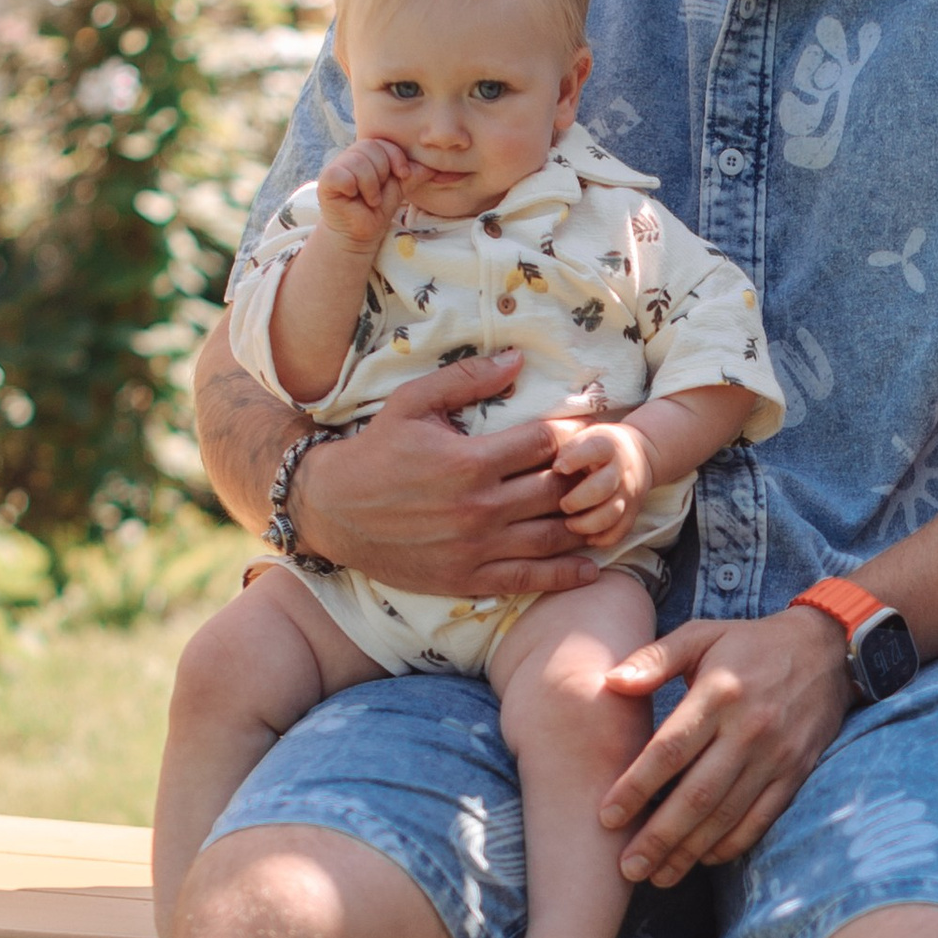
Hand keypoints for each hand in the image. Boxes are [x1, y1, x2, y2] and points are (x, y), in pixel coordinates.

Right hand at [292, 352, 604, 601]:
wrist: (332, 510)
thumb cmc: (375, 450)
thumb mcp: (413, 403)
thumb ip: (468, 379)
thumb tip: (519, 359)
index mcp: (470, 460)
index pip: (544, 444)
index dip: (573, 434)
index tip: (590, 431)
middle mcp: (478, 507)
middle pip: (555, 490)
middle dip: (584, 477)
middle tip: (605, 469)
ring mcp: (475, 547)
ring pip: (551, 537)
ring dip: (584, 524)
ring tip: (604, 512)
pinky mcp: (467, 578)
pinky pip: (527, 579)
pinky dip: (564, 575)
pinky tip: (589, 567)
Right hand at [313, 137, 417, 246]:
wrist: (360, 232)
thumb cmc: (376, 209)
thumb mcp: (399, 188)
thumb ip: (413, 174)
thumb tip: (439, 167)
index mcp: (368, 153)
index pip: (384, 143)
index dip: (396, 158)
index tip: (402, 175)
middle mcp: (351, 155)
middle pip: (372, 149)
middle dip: (383, 175)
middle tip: (378, 194)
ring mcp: (337, 166)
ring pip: (359, 162)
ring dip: (370, 187)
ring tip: (368, 200)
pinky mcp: (326, 179)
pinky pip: (342, 174)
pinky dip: (352, 188)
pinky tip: (351, 197)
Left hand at [552, 414, 653, 545]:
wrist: (639, 454)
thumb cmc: (596, 447)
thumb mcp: (582, 435)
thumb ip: (563, 445)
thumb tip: (546, 468)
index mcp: (607, 445)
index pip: (595, 449)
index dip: (575, 459)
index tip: (558, 468)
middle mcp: (620, 469)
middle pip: (602, 487)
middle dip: (578, 500)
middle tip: (563, 505)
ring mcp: (629, 492)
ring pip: (612, 514)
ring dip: (587, 524)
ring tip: (570, 524)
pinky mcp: (632, 512)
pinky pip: (620, 532)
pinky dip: (603, 539)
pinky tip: (586, 537)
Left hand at [598, 606, 850, 884]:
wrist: (827, 650)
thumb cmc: (750, 644)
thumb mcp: (702, 635)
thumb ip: (654, 658)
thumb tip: (611, 683)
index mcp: (718, 694)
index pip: (671, 750)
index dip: (637, 787)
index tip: (608, 817)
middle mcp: (749, 729)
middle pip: (698, 794)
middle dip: (659, 836)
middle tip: (628, 868)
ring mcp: (776, 756)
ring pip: (728, 814)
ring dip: (690, 850)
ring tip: (658, 876)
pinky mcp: (795, 773)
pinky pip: (762, 818)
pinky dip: (733, 844)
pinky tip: (704, 860)